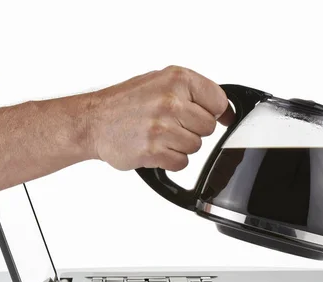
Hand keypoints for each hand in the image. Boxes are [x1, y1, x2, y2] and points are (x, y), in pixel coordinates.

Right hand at [85, 65, 233, 170]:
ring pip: (196, 146)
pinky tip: (154, 147)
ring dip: (180, 145)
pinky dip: (169, 159)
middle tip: (170, 124)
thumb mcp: (162, 82)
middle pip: (208, 127)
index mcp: (177, 79)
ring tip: (159, 135)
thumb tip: (228, 113)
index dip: (212, 111)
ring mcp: (161, 127)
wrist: (94, 121)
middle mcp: (170, 100)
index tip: (201, 114)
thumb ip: (196, 93)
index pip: (218, 101)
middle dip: (192, 129)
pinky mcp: (153, 150)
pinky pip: (181, 163)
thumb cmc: (126, 102)